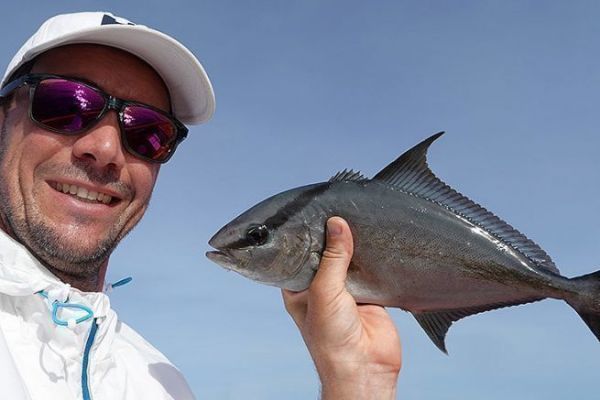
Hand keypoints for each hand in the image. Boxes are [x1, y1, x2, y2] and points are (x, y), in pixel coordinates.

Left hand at [282, 217, 400, 399]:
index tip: (307, 209)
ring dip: (353, 243)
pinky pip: (370, 268)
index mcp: (298, 287)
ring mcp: (345, 290)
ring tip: (357, 216)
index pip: (295, 253)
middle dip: (330, 234)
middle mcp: (319, 286)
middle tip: (336, 207)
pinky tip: (377, 239)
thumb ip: (332, 257)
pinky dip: (374, 256)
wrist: (365, 368)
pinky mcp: (369, 293)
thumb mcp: (324, 292)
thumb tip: (337, 224)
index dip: (300, 234)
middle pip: (324, 252)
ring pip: (348, 258)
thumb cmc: (330, 339)